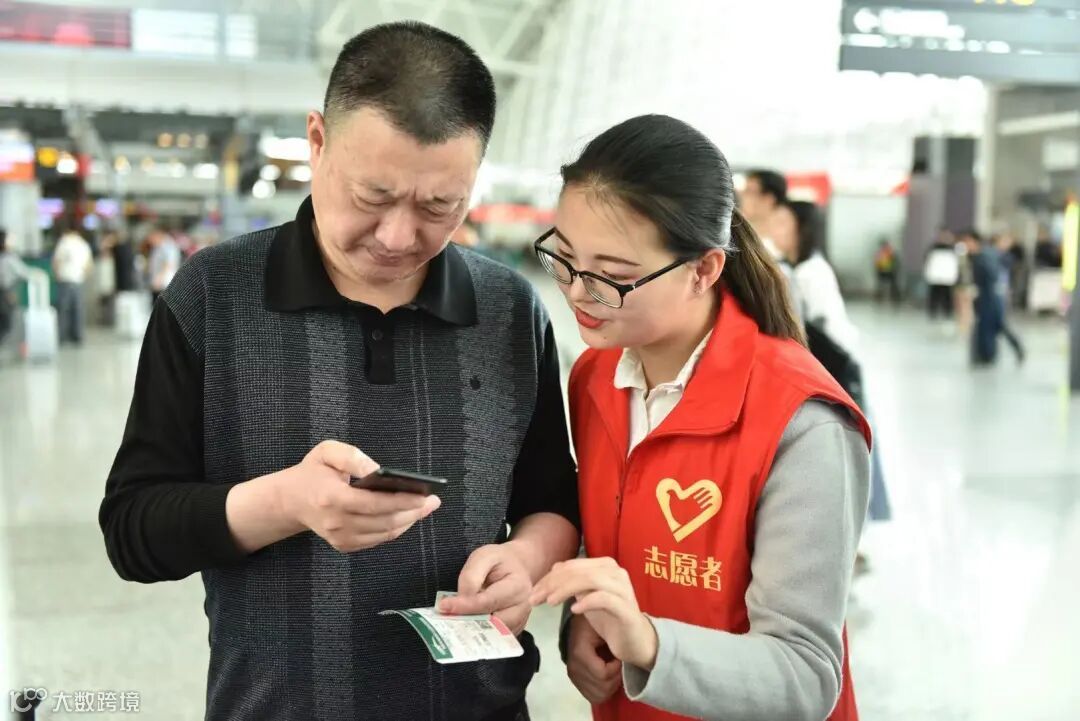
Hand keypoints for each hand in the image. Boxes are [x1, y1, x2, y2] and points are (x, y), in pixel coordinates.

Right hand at [281, 440, 440, 552]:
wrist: (290, 500)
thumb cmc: (312, 472)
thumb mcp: (327, 452)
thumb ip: (352, 457)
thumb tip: (379, 470)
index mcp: (331, 497)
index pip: (373, 503)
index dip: (401, 501)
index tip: (424, 495)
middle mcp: (335, 522)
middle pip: (383, 521)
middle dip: (413, 512)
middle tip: (433, 500)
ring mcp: (339, 538)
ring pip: (384, 533)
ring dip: (408, 521)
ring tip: (425, 507)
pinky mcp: (344, 546)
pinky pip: (377, 539)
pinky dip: (395, 528)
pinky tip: (408, 516)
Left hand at [438, 543, 533, 634]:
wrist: (515, 567)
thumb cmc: (499, 561)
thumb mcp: (484, 556)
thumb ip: (472, 576)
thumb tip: (462, 598)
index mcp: (518, 586)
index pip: (489, 601)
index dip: (465, 606)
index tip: (444, 606)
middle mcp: (522, 607)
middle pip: (494, 623)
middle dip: (468, 624)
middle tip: (445, 620)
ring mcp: (519, 621)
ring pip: (494, 636)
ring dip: (472, 633)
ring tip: (452, 625)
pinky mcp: (513, 630)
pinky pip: (495, 639)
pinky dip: (478, 637)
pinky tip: (463, 629)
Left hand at [530, 558, 657, 669]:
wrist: (637, 641)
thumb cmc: (610, 618)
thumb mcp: (587, 597)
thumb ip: (574, 582)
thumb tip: (554, 569)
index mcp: (605, 566)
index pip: (572, 565)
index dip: (550, 577)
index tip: (534, 592)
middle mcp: (616, 572)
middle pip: (578, 571)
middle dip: (552, 584)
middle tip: (535, 599)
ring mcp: (623, 589)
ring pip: (590, 580)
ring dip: (565, 590)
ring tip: (550, 602)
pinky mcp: (626, 608)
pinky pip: (604, 598)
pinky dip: (586, 601)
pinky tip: (574, 610)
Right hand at [566, 614, 622, 703]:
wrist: (580, 625)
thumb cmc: (595, 624)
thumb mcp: (603, 626)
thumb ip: (612, 638)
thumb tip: (623, 653)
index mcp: (579, 653)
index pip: (602, 674)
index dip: (616, 668)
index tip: (619, 657)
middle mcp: (574, 668)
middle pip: (602, 688)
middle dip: (615, 678)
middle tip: (618, 665)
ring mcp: (573, 677)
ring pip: (599, 696)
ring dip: (610, 685)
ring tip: (613, 671)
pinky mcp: (575, 682)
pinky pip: (593, 697)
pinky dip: (603, 690)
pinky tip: (607, 677)